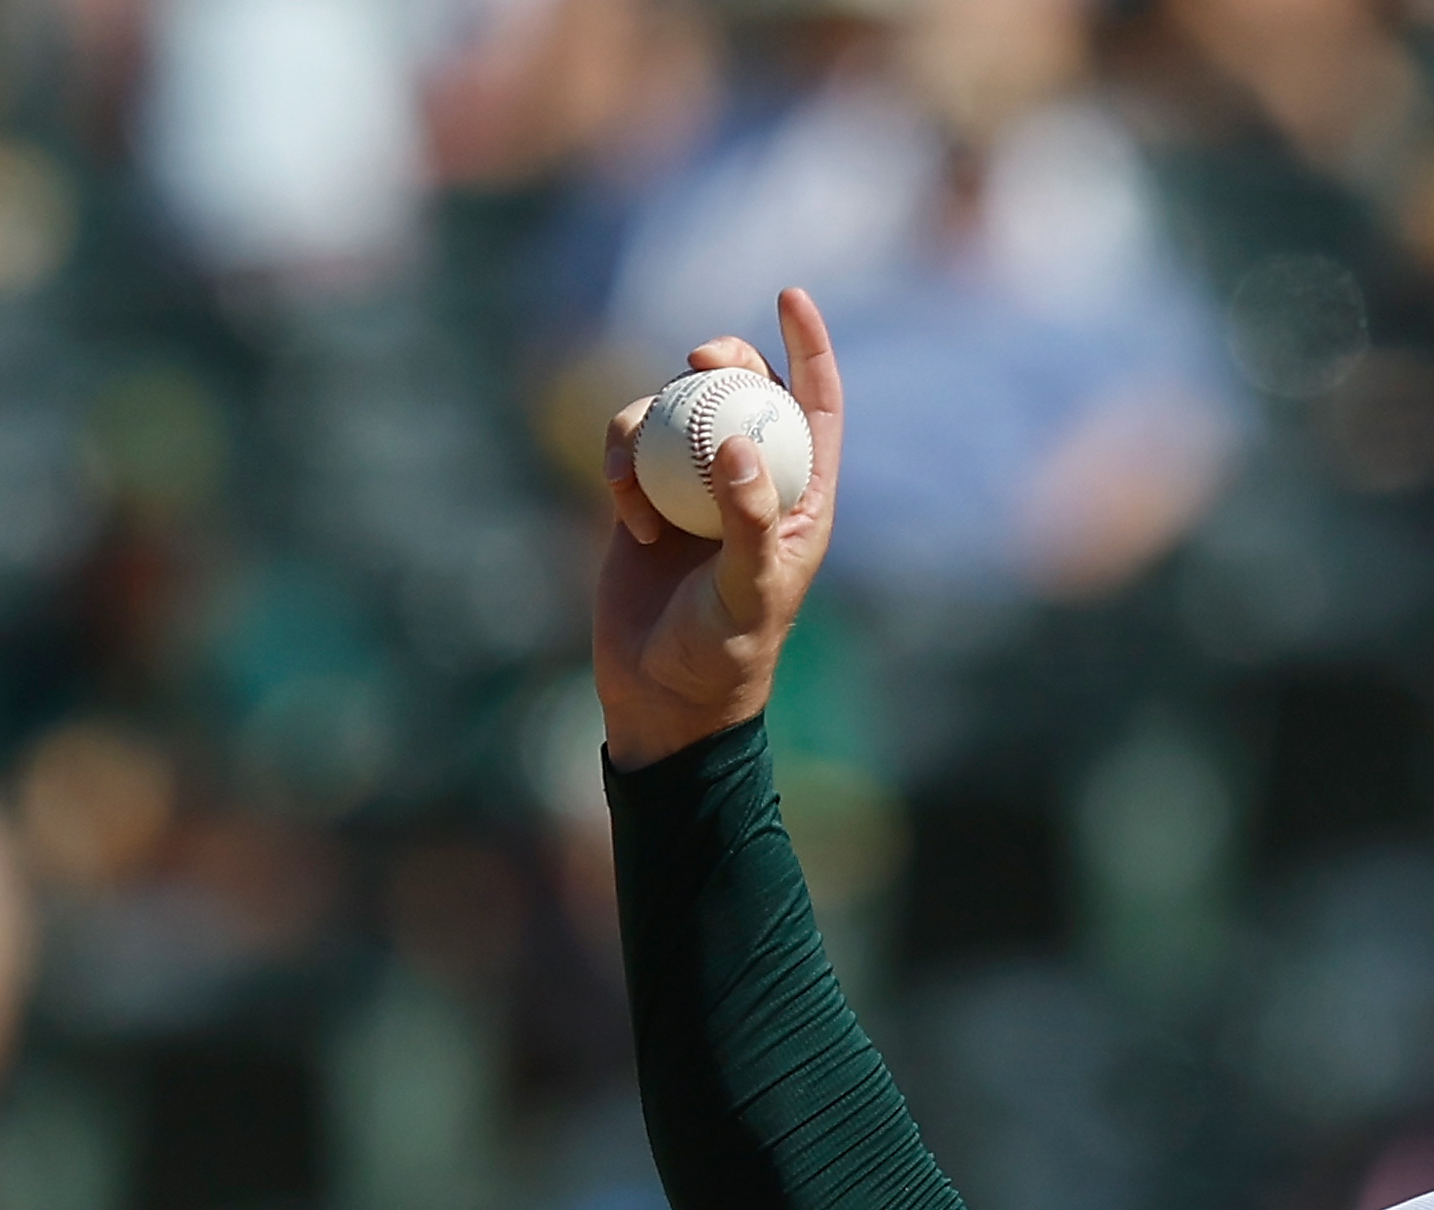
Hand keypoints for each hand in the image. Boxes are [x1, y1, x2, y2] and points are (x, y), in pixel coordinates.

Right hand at [595, 287, 845, 769]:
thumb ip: (748, 519)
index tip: (792, 292)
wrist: (663, 693)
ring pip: (675, 407)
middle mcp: (751, 480)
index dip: (809, 345)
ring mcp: (695, 485)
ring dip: (653, 420)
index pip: (815, 404)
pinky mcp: (645, 495)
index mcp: (802, 496)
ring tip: (639, 486)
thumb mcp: (748, 589)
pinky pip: (629, 442)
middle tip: (699, 361)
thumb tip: (737, 441)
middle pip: (743, 388)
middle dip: (723, 360)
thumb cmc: (724, 650)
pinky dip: (618, 460)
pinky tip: (627, 517)